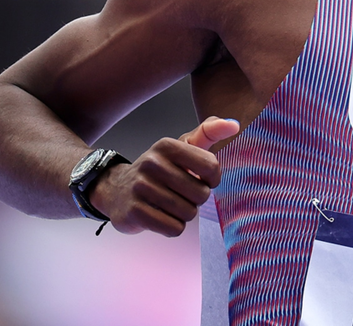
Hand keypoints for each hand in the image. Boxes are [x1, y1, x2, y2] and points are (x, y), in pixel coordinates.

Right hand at [89, 116, 239, 235]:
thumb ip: (209, 132)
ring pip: (188, 213)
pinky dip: (173, 226)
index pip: (211, 166)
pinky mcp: (134, 213)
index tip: (202, 178)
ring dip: (185, 213)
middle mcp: (151, 163)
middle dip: (197, 198)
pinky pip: (173, 228)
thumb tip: (234, 124)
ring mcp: (140, 188)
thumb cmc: (160, 170)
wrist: (118, 191)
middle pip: (201, 193)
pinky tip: (162, 216)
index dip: (213, 179)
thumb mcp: (183, 147)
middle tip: (182, 193)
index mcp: (166, 146)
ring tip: (171, 204)